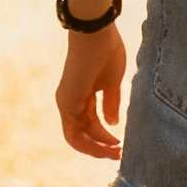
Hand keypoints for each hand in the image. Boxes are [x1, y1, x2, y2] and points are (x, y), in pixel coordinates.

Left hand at [54, 25, 126, 158]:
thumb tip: (112, 123)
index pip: (89, 124)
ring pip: (76, 136)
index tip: (120, 144)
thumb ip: (111, 103)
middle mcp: (70, 101)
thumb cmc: (106, 52)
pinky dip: (88, 143)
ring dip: (95, 148)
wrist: (95, 33)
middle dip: (100, 146)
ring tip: (115, 152)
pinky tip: (106, 145)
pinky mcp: (67, 102)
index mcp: (81, 95)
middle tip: (119, 153)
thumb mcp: (112, 82)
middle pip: (82, 133)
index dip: (103, 137)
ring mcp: (66, 102)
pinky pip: (74, 132)